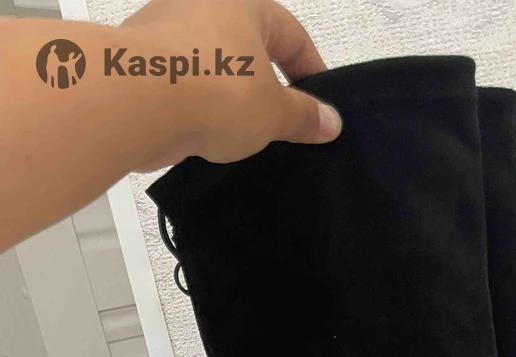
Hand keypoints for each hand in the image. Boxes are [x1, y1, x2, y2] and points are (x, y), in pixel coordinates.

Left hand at [122, 0, 340, 168]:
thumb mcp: (273, 113)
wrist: (133, 99)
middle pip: (249, 45)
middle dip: (268, 83)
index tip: (320, 107)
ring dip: (229, 94)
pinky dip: (196, 103)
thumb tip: (331, 122)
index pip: (293, 35)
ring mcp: (165, 26)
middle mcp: (203, 2)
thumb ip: (304, 117)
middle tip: (281, 123)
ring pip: (212, 62)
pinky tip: (202, 132)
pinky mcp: (138, 56)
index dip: (312, 72)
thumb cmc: (216, 92)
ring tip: (240, 133)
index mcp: (244, 2)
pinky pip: (181, 79)